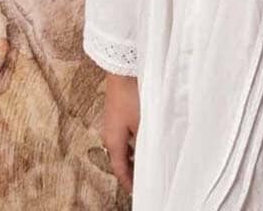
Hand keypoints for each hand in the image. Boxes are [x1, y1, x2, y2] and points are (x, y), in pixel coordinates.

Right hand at [102, 73, 140, 193]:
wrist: (123, 69)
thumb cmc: (133, 96)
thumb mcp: (143, 123)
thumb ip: (147, 143)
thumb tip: (153, 157)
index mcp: (113, 141)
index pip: (120, 169)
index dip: (128, 182)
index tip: (136, 192)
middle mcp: (109, 134)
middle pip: (119, 158)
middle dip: (130, 170)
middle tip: (142, 180)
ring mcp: (112, 122)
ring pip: (122, 146)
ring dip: (132, 155)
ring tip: (145, 162)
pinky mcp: (117, 112)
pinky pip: (124, 134)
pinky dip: (133, 142)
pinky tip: (143, 139)